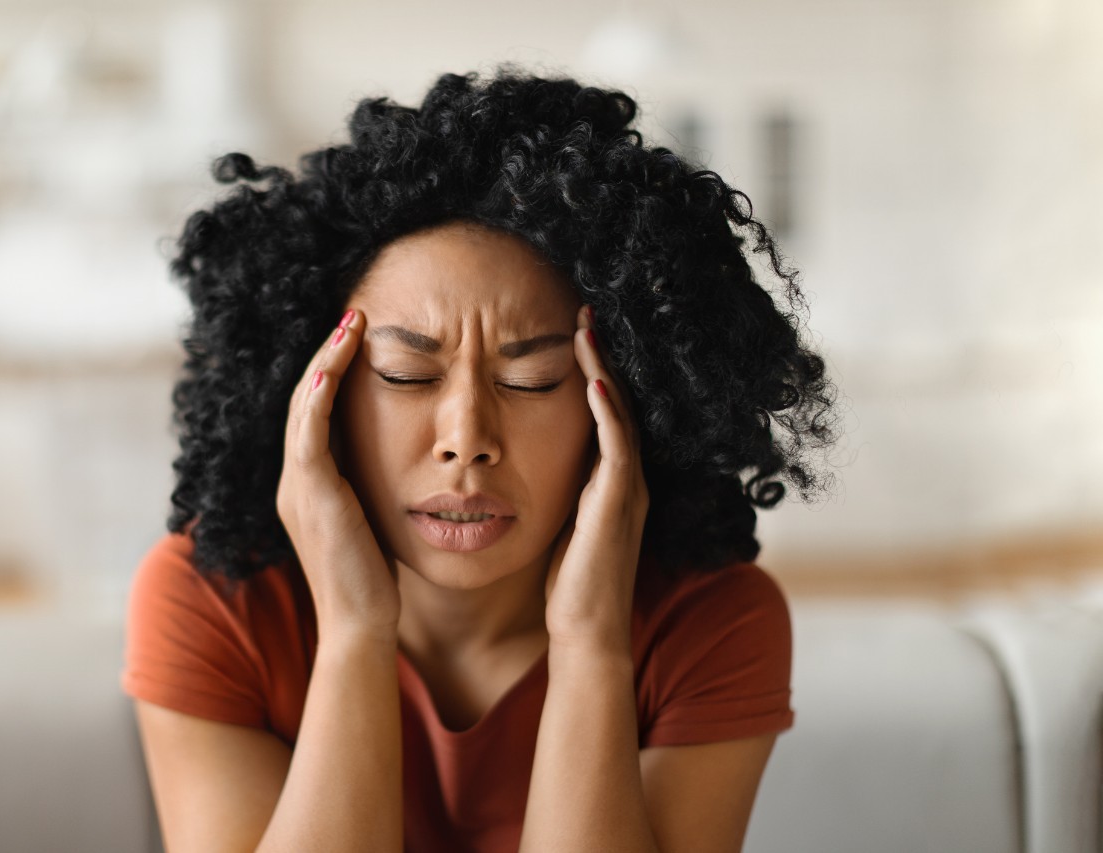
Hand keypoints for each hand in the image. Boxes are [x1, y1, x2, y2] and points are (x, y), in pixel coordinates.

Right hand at [276, 309, 401, 637]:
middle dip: (326, 355)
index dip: (332, 373)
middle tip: (354, 315)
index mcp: (309, 487)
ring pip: (302, 407)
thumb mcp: (375, 524)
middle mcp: (295, 482)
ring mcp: (297, 487)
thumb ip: (375, 492)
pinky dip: (319, 395)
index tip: (360, 338)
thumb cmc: (378, 583)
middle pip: (303, 400)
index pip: (315, 414)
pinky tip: (335, 364)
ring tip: (351, 323)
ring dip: (324, 361)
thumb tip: (407, 467)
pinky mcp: (310, 496)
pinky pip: (308, 433)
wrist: (362, 628)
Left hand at [543, 305, 649, 649]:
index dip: (590, 371)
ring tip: (587, 328)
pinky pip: (617, 446)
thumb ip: (552, 489)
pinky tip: (593, 380)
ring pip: (619, 414)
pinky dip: (607, 410)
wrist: (585, 632)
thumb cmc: (566, 583)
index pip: (602, 412)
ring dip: (604, 369)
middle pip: (616, 402)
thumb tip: (519, 461)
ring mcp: (626, 488)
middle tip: (584, 312)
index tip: (570, 332)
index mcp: (608, 481)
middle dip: (600, 357)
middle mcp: (624, 478)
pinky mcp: (619, 503)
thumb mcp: (555, 521)